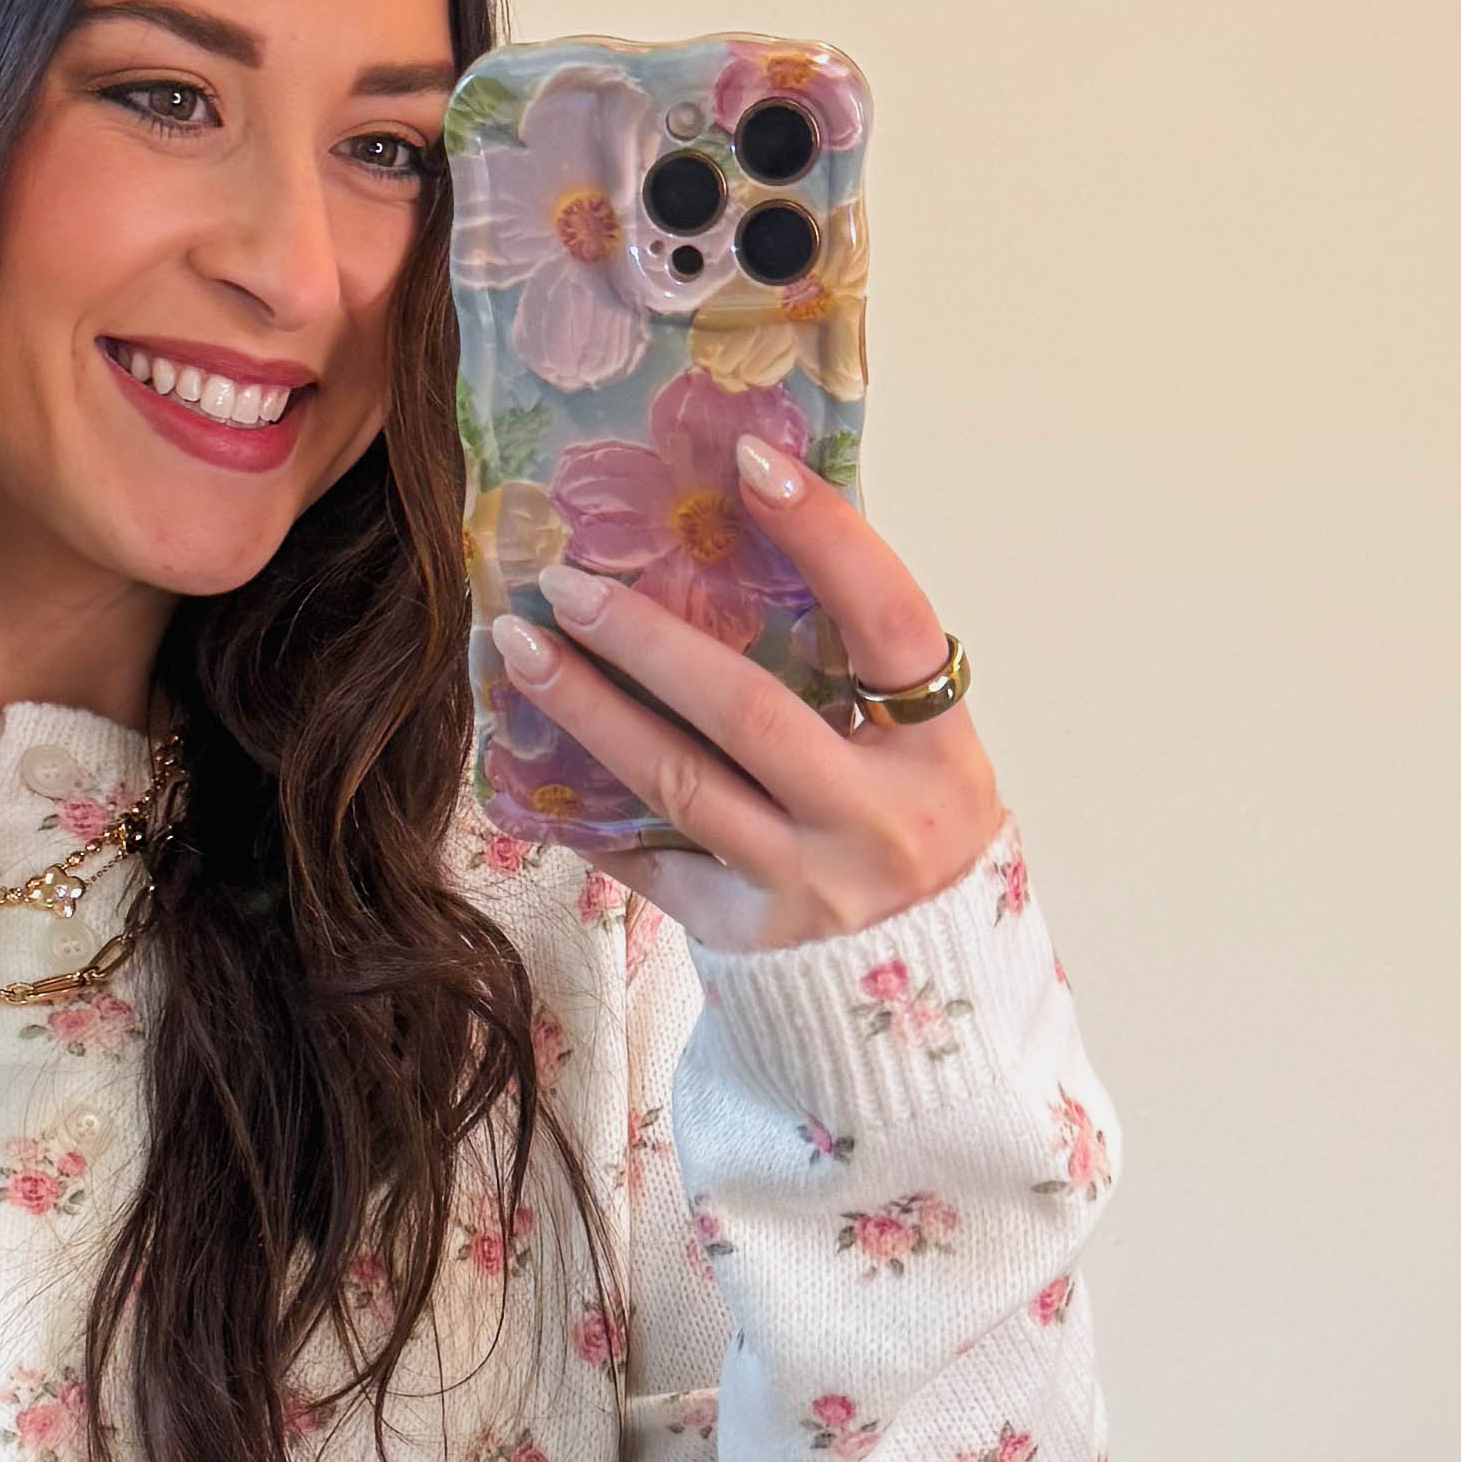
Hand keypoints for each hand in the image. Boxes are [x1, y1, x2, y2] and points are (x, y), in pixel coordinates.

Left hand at [487, 426, 1001, 956]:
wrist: (930, 1001)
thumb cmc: (910, 834)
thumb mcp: (924, 757)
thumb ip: (859, 674)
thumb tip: (745, 543)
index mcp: (938, 750)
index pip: (891, 621)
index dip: (829, 538)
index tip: (751, 461)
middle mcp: (878, 819)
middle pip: (749, 709)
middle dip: (647, 638)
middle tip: (568, 579)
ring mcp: (809, 884)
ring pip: (680, 783)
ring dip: (589, 710)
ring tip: (522, 649)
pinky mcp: (745, 934)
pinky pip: (649, 863)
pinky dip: (586, 813)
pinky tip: (527, 766)